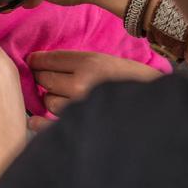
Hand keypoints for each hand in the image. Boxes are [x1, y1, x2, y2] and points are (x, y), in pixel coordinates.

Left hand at [26, 50, 161, 132]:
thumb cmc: (128, 81)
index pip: (49, 60)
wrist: (154, 108)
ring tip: (66, 100)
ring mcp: (80, 108)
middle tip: (50, 81)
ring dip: (51, 101)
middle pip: (45, 80)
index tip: (33, 63)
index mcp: (89, 64)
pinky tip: (35, 120)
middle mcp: (82, 85)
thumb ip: (76, 62)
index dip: (37, 61)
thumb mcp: (104, 61)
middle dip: (44, 80)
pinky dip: (40, 123)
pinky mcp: (81, 127)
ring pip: (48, 102)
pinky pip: (50, 125)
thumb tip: (38, 63)